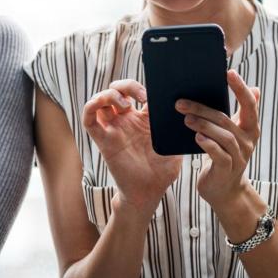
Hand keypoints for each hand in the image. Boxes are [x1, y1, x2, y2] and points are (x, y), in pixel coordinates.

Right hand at [82, 80, 181, 219]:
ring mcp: (113, 130)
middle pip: (117, 91)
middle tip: (140, 96)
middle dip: (126, 86)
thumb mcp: (175, 146)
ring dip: (109, 95)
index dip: (142, 87)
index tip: (153, 94)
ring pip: (101, 101)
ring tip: (125, 105)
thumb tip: (188, 112)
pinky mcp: (103, 140)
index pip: (137, 93)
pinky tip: (101, 105)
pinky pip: (89, 119)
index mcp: (144, 120)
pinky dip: (91, 106)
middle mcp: (126, 122)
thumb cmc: (163, 172)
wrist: (149, 192)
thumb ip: (177, 129)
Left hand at [176, 70, 260, 209]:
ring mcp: (239, 157)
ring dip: (202, 125)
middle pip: (226, 119)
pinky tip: (196, 138)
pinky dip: (208, 144)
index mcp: (250, 128)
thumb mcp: (234, 134)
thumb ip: (240, 113)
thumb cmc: (225, 156)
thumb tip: (255, 87)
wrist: (224, 190)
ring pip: (223, 136)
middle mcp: (248, 141)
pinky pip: (219, 154)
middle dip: (203, 108)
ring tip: (185, 118)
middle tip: (181, 102)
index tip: (228, 72)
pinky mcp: (227, 170)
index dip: (240, 88)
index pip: (249, 105)